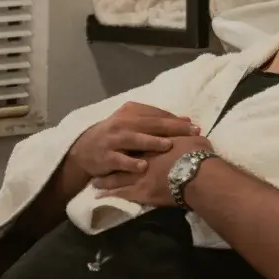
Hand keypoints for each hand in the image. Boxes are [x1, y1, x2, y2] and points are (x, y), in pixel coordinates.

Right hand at [68, 103, 200, 179]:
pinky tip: (143, 167)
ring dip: (152, 142)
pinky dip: (131, 163)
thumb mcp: (133, 123)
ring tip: (168, 145)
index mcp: (130, 111)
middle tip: (192, 133)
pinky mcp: (105, 156)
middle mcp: (122, 122)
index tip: (194, 125)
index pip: (156, 114)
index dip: (176, 119)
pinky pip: (120, 160)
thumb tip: (186, 120)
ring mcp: (113, 139)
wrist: (84, 150)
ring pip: (135, 139)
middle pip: (150, 124)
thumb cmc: (115, 135)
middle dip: (172, 128)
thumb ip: (156, 121)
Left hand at [92, 135, 214, 207]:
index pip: (140, 141)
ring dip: (107, 179)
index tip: (120, 143)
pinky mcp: (141, 192)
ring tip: (95, 181)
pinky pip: (122, 193)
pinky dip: (111, 194)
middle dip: (113, 159)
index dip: (130, 143)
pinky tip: (101, 195)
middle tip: (101, 160)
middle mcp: (145, 156)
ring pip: (119, 176)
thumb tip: (193, 130)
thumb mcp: (195, 140)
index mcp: (157, 142)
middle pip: (124, 157)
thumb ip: (189, 135)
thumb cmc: (198, 156)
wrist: (196, 175)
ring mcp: (141, 174)